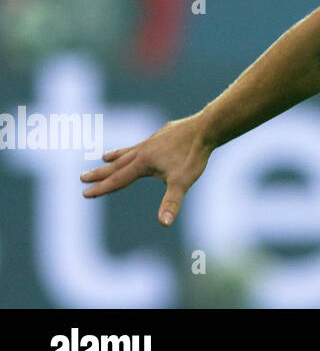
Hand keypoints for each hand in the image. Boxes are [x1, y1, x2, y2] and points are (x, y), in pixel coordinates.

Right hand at [81, 115, 211, 225]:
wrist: (207, 128)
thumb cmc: (194, 156)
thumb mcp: (183, 182)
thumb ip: (172, 202)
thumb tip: (164, 223)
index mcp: (143, 163)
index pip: (118, 179)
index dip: (102, 188)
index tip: (85, 192)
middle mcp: (144, 150)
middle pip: (118, 164)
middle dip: (101, 173)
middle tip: (82, 177)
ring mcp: (154, 140)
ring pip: (130, 150)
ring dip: (116, 156)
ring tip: (104, 157)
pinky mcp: (164, 133)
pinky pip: (146, 142)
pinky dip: (137, 147)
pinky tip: (142, 146)